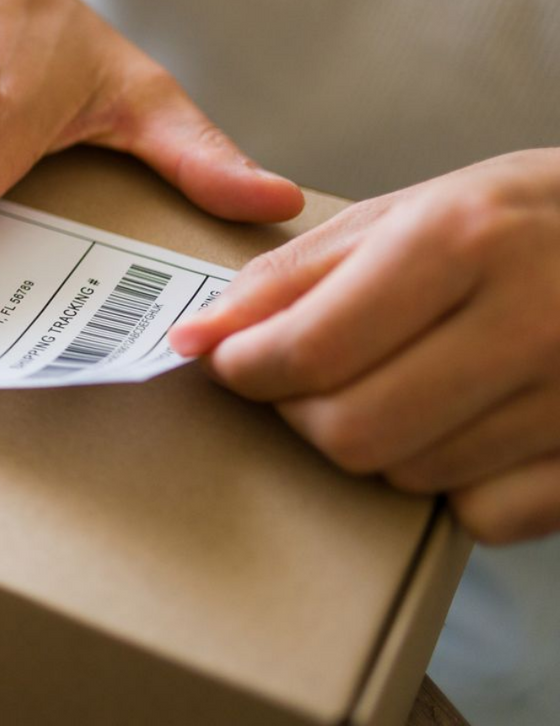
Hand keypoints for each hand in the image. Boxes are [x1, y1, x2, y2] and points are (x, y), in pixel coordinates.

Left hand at [171, 149, 559, 543]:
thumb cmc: (526, 219)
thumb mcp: (410, 211)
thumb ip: (295, 274)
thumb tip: (201, 336)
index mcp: (463, 241)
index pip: (313, 348)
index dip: (247, 369)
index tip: (232, 363)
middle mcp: (526, 320)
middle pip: (353, 431)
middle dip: (301, 415)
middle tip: (304, 383)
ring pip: (409, 476)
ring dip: (376, 445)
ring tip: (399, 387)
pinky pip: (485, 516)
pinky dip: (453, 486)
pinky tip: (462, 428)